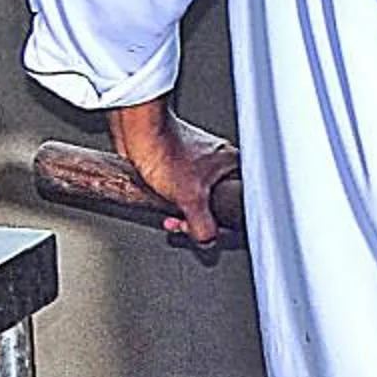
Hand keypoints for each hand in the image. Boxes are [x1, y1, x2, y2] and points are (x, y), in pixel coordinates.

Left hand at [105, 102, 238, 248]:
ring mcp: (200, 159)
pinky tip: (161, 195)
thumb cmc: (165, 151)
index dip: (219, 222)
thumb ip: (204, 226)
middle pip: (216, 201)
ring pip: (197, 194)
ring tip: (168, 208)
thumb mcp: (191, 199)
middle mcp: (220, 160)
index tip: (203, 229)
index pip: (239, 203)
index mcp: (234, 164)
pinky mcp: (180, 159)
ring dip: (180, 207)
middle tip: (180, 221)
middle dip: (194, 217)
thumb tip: (209, 242)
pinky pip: (182, 186)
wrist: (137, 134)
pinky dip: (172, 196)